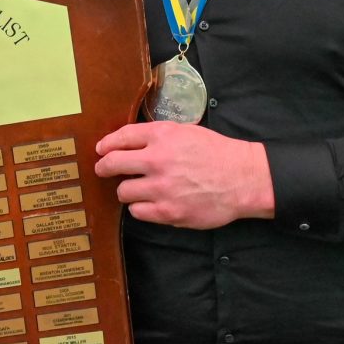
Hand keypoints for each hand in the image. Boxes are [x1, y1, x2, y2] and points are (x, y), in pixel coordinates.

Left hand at [95, 121, 273, 228]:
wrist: (243, 179)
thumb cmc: (217, 153)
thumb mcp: (187, 132)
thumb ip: (158, 136)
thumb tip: (128, 142)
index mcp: (162, 136)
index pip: (122, 137)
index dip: (106, 144)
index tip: (101, 150)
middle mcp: (157, 160)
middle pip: (112, 164)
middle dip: (104, 168)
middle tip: (103, 170)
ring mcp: (161, 187)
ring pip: (123, 191)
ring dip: (127, 190)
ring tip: (137, 189)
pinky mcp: (168, 211)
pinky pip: (137, 212)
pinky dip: (140, 208)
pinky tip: (150, 203)